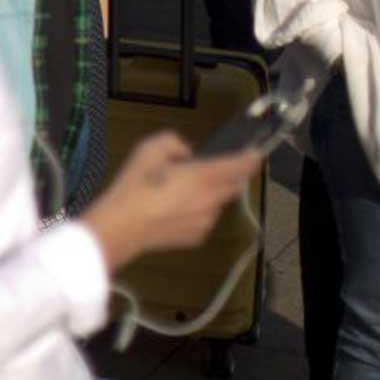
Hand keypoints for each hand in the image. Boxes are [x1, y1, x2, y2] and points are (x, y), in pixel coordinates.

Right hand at [81, 131, 262, 273]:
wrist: (123, 226)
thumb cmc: (135, 185)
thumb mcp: (149, 148)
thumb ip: (174, 142)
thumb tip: (186, 154)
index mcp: (203, 176)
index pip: (240, 166)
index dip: (251, 158)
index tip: (255, 154)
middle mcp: (211, 200)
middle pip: (233, 186)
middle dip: (227, 176)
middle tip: (203, 170)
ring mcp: (206, 222)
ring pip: (217, 203)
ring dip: (209, 195)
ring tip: (179, 192)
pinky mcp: (197, 237)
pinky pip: (205, 219)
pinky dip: (197, 212)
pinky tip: (172, 210)